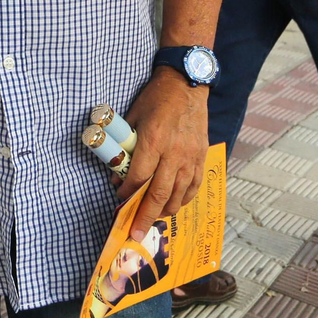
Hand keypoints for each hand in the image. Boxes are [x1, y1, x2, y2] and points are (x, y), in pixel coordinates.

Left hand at [114, 68, 208, 236]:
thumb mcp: (132, 118)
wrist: (186, 84)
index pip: (139, 177)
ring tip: (153, 221)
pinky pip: (194, 186)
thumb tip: (116, 173)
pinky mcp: (201, 156)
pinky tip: (174, 206)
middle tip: (135, 233)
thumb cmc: (155, 99)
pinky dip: (184, 199)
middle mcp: (174, 152)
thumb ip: (125, 147)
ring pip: (179, 194)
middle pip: (159, 193)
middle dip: (145, 216)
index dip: (127, 194)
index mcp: (153, 140)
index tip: (120, 201)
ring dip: (165, 211)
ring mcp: (190, 156)